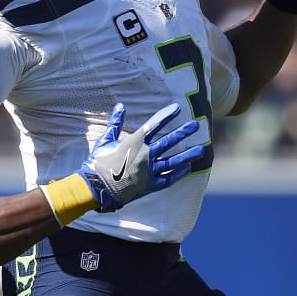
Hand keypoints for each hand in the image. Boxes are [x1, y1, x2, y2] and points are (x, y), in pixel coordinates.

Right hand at [78, 103, 203, 211]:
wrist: (96, 189)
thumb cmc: (98, 163)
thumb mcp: (105, 140)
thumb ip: (115, 123)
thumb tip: (120, 106)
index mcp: (134, 143)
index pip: (154, 125)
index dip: (166, 115)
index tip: (177, 108)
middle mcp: (145, 156)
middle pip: (168, 141)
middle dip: (183, 132)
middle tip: (196, 125)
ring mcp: (148, 172)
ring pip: (173, 161)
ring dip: (187, 155)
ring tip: (201, 149)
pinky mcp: (149, 186)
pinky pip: (168, 179)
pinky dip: (178, 174)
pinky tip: (187, 168)